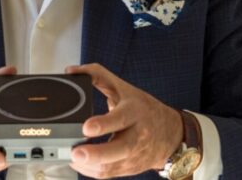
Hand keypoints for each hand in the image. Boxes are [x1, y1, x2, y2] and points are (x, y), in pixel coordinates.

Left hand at [65, 63, 182, 178]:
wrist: (170, 134)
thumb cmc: (144, 109)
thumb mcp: (123, 88)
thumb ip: (97, 75)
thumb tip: (71, 71)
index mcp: (135, 112)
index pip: (120, 118)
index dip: (103, 124)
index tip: (86, 127)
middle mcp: (137, 135)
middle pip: (120, 149)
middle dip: (96, 154)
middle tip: (76, 152)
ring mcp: (134, 155)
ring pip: (113, 166)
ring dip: (90, 166)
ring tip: (72, 159)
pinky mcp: (129, 168)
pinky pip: (109, 174)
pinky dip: (91, 171)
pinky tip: (79, 164)